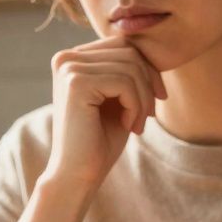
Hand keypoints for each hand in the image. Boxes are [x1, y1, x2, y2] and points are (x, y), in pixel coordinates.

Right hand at [43, 36, 166, 190]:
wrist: (78, 176)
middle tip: (148, 116)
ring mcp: (69, 68)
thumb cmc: (100, 141)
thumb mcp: (118, 99)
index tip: (155, 101)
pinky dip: (136, 106)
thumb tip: (150, 48)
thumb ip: (127, 70)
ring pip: (130, 67)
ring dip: (143, 99)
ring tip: (137, 124)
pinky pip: (125, 82)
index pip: (123, 45)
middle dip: (148, 84)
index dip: (147, 70)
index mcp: (73, 59)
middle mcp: (66, 58)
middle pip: (129, 52)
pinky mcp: (76, 83)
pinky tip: (129, 126)